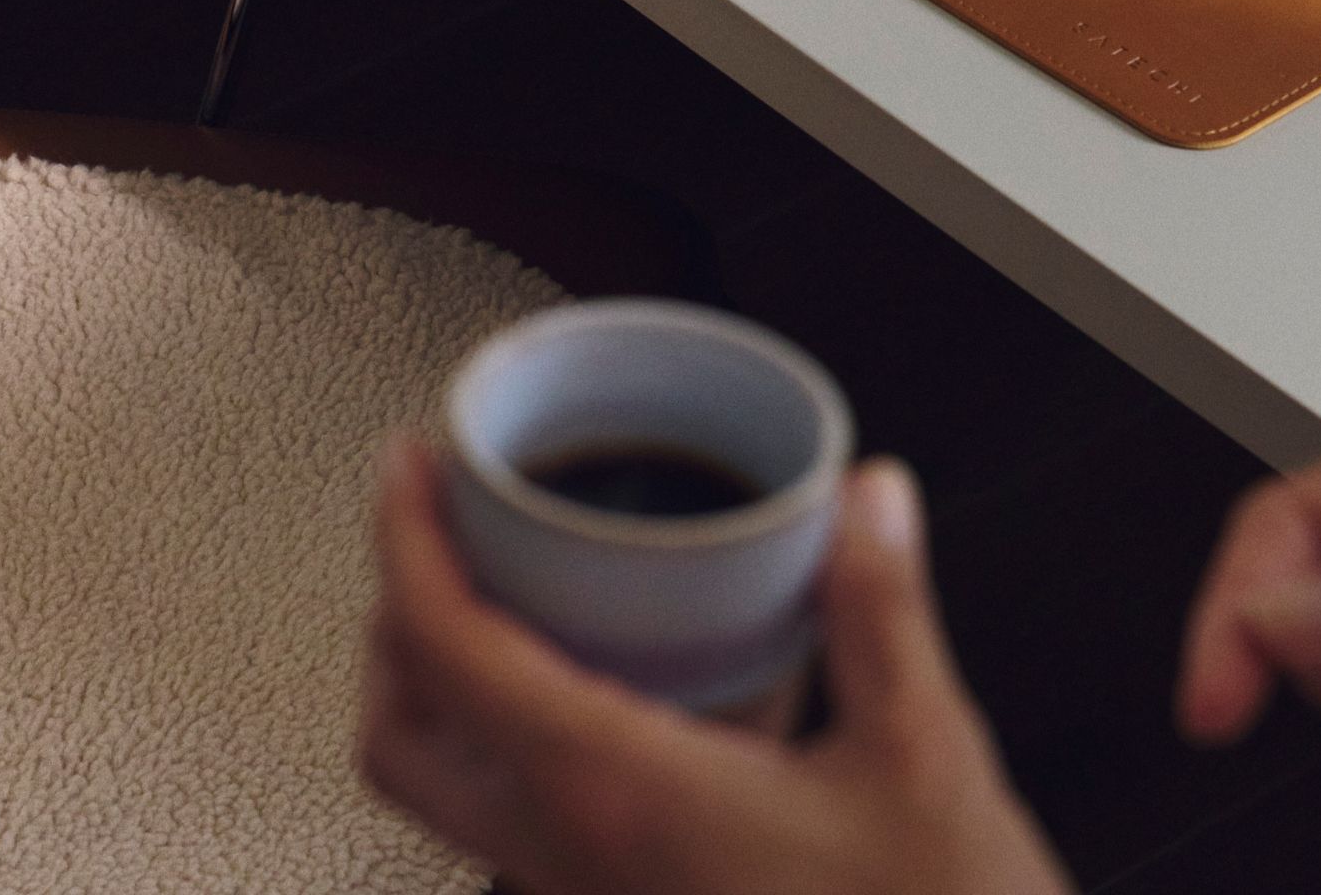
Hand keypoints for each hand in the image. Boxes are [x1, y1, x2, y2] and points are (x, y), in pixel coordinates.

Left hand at [358, 439, 1067, 894]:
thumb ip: (882, 613)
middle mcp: (569, 854)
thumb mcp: (926, 760)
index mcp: (615, 790)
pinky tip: (586, 698)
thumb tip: (865, 502)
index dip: (405, 538)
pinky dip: (501, 746)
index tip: (410, 467)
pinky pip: (507, 826)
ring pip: (440, 791)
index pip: (446, 647)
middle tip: (437, 535)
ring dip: (439, 691)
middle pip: (399, 730)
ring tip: (498, 604)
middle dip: (394, 619)